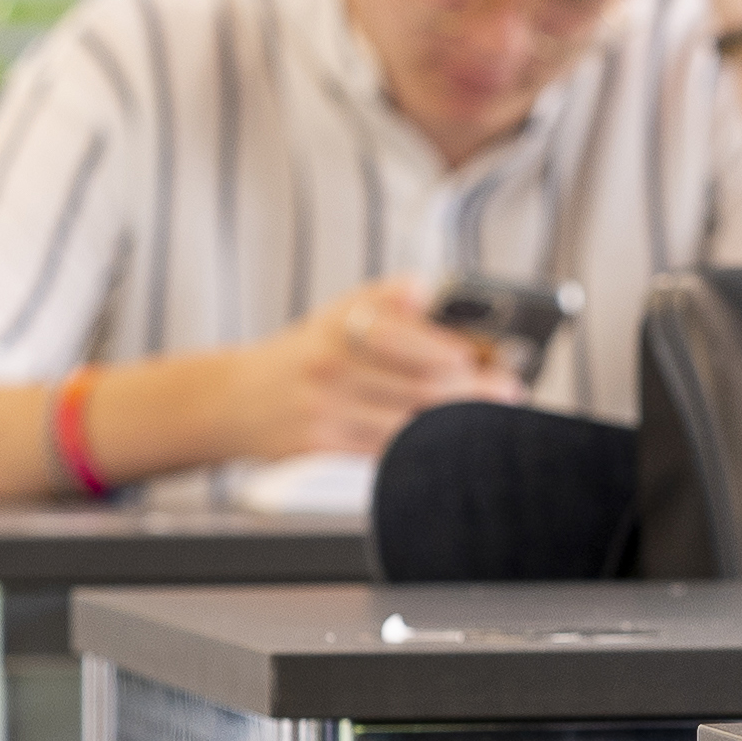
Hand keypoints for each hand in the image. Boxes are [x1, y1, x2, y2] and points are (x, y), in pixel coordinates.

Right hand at [229, 279, 524, 458]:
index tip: (499, 361)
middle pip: (425, 387)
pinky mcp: (318, 448)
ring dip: (458, 425)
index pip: (419, 340)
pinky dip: (421, 449)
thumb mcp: (341, 311)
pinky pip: (384, 453)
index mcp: (344, 323)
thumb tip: (429, 287)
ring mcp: (324, 409)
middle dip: (476, 393)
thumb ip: (390, 297)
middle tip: (509, 394)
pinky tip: (445, 446)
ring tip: (490, 422)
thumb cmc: (306, 354)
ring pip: (411, 423)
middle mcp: (332, 363)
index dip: (465, 355)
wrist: (232, 401)